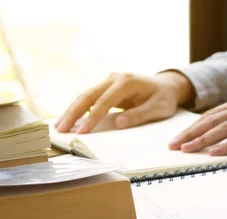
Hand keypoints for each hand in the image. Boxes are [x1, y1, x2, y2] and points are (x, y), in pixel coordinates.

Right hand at [55, 71, 192, 133]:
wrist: (167, 86)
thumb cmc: (165, 99)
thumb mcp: (159, 109)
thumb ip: (139, 115)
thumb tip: (118, 124)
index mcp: (127, 82)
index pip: (105, 101)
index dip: (92, 116)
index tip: (83, 131)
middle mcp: (115, 78)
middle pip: (88, 94)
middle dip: (73, 112)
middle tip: (60, 129)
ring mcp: (109, 81)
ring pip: (85, 95)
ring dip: (71, 110)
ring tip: (59, 126)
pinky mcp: (106, 87)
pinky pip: (90, 98)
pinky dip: (78, 108)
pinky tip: (69, 120)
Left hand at [168, 94, 226, 154]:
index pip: (215, 114)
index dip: (195, 125)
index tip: (180, 136)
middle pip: (213, 119)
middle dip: (191, 132)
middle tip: (173, 145)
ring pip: (223, 128)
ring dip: (202, 139)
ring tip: (186, 149)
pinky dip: (226, 145)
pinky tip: (214, 152)